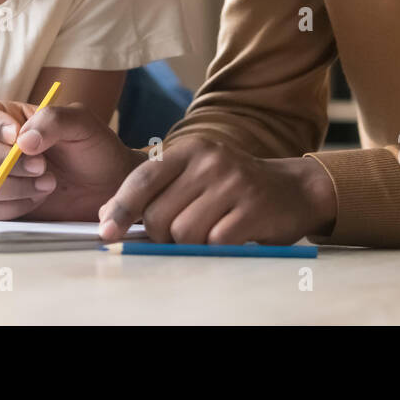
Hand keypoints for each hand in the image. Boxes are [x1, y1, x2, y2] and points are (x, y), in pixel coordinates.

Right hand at [0, 99, 142, 220]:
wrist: (111, 185)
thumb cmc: (95, 147)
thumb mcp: (81, 122)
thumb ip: (52, 120)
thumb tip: (21, 142)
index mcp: (10, 119)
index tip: (16, 136)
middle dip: (4, 161)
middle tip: (42, 166)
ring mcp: (2, 177)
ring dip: (15, 184)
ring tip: (50, 182)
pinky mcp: (9, 205)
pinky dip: (19, 203)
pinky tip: (42, 197)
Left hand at [97, 137, 336, 244]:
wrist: (293, 189)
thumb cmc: (232, 189)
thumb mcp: (194, 176)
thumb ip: (156, 191)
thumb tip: (108, 217)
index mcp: (189, 150)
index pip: (142, 179)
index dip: (120, 208)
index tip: (107, 232)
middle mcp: (209, 160)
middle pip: (159, 215)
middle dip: (161, 236)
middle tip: (181, 233)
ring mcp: (233, 182)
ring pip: (183, 233)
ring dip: (189, 245)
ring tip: (209, 232)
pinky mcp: (253, 207)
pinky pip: (214, 243)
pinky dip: (215, 248)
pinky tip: (229, 236)